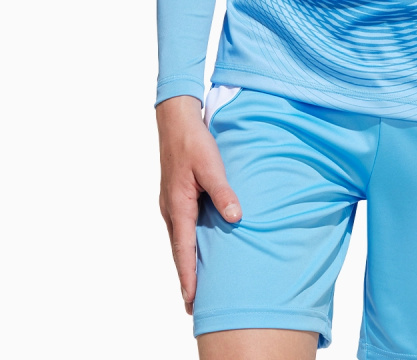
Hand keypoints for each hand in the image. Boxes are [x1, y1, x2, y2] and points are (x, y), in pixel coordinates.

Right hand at [156, 95, 242, 313]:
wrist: (176, 121)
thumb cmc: (194, 142)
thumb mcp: (212, 165)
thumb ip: (223, 192)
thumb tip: (235, 218)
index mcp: (179, 205)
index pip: (183, 250)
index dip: (188, 276)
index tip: (192, 300)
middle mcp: (171, 209)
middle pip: (179, 251)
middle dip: (186, 277)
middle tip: (193, 305)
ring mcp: (171, 204)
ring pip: (179, 240)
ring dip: (186, 262)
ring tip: (195, 285)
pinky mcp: (176, 197)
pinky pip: (182, 228)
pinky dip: (187, 244)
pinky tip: (196, 249)